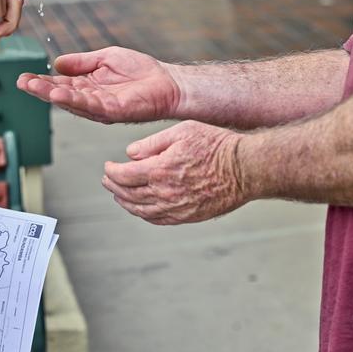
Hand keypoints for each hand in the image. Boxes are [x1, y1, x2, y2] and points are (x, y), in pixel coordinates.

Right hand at [17, 46, 178, 122]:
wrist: (168, 83)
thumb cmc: (141, 71)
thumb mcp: (105, 58)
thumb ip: (82, 62)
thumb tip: (56, 63)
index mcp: (87, 85)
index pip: (60, 83)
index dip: (42, 81)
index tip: (24, 77)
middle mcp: (90, 99)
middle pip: (60, 95)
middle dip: (40, 89)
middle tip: (21, 82)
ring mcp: (100, 107)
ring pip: (71, 101)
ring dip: (50, 95)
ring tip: (33, 87)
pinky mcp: (112, 111)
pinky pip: (89, 106)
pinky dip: (73, 100)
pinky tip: (58, 94)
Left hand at [102, 121, 247, 224]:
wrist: (245, 169)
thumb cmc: (216, 146)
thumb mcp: (182, 131)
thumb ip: (152, 143)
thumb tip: (129, 154)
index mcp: (160, 170)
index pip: (123, 175)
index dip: (111, 171)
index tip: (107, 167)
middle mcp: (164, 192)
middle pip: (127, 194)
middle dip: (113, 186)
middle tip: (108, 180)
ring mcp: (175, 207)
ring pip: (139, 210)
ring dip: (125, 202)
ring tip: (118, 194)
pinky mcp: (187, 216)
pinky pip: (157, 219)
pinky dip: (143, 214)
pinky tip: (139, 208)